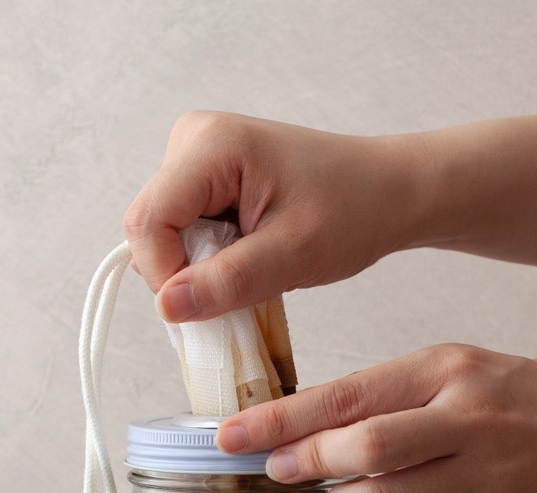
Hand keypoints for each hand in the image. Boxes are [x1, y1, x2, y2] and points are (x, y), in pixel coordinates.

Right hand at [123, 112, 433, 322]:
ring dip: (199, 269)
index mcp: (210, 146)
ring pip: (164, 236)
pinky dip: (208, 260)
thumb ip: (226, 282)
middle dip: (184, 273)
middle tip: (242, 288)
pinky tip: (248, 261)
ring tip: (254, 271)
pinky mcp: (206, 178)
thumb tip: (166, 308)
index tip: (208, 307)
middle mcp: (193, 140)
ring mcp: (197, 158)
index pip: (148, 222)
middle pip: (150, 228)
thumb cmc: (354, 212)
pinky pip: (183, 232)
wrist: (389, 192)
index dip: (166, 275)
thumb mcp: (292, 256)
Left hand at [216, 344, 536, 492]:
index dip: (279, 420)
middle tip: (281, 470)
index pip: (345, 396)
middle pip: (360, 449)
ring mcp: (485, 477)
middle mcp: (465, 418)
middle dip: (306, 463)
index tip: (230, 437)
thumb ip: (393, 397)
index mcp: (447, 368)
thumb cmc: (532, 400)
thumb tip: (312, 435)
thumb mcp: (464, 371)